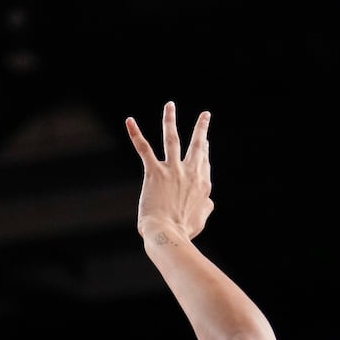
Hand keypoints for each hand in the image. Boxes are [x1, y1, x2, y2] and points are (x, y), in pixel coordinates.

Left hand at [126, 101, 212, 240]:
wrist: (168, 233)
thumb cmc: (183, 230)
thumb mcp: (201, 218)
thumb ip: (206, 207)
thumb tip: (210, 202)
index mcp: (203, 184)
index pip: (204, 162)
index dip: (205, 152)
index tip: (206, 143)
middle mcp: (190, 173)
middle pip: (198, 145)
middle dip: (201, 128)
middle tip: (205, 115)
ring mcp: (172, 170)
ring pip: (172, 139)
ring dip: (170, 120)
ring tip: (170, 105)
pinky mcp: (154, 172)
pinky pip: (144, 148)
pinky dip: (135, 134)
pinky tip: (129, 120)